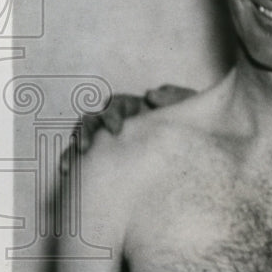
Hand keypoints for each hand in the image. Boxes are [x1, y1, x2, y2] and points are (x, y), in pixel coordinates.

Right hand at [61, 84, 195, 172]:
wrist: (203, 151)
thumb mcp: (193, 109)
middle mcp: (119, 122)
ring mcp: (112, 142)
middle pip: (93, 120)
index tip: (117, 130)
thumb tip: (150, 95)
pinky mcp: (110, 160)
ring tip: (69, 167)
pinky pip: (87, 162)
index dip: (112, 114)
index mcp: (136, 108)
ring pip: (84, 140)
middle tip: (87, 148)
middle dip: (88, 132)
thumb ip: (175, 98)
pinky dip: (75, 165)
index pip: (115, 105)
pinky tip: (69, 176)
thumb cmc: (196, 126)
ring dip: (74, 149)